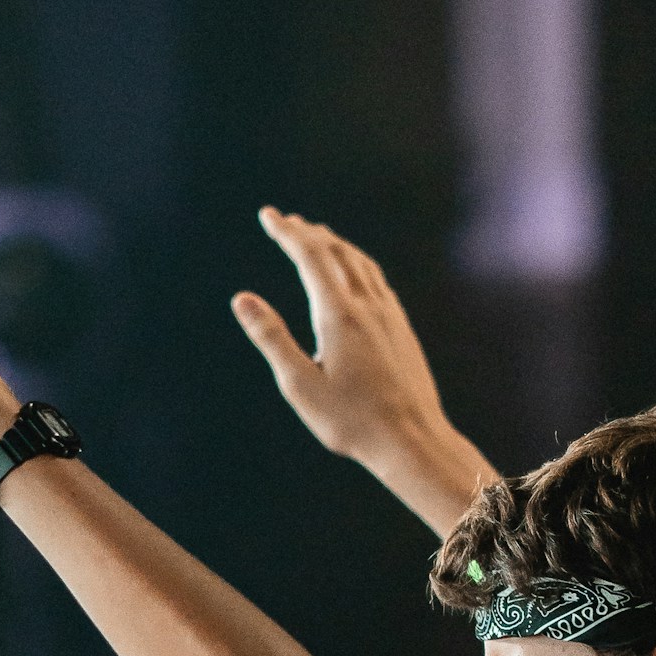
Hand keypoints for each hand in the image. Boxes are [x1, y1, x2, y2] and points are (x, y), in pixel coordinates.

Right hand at [233, 212, 486, 516]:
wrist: (413, 440)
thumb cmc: (352, 421)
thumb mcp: (300, 385)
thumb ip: (271, 338)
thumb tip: (242, 299)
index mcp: (338, 315)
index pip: (310, 257)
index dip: (287, 232)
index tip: (268, 214)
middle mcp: (367, 306)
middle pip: (336, 252)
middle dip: (308, 233)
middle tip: (285, 220)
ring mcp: (389, 315)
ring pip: (361, 263)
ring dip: (335, 244)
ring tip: (317, 236)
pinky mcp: (401, 329)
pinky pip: (377, 280)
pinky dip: (357, 263)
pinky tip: (355, 273)